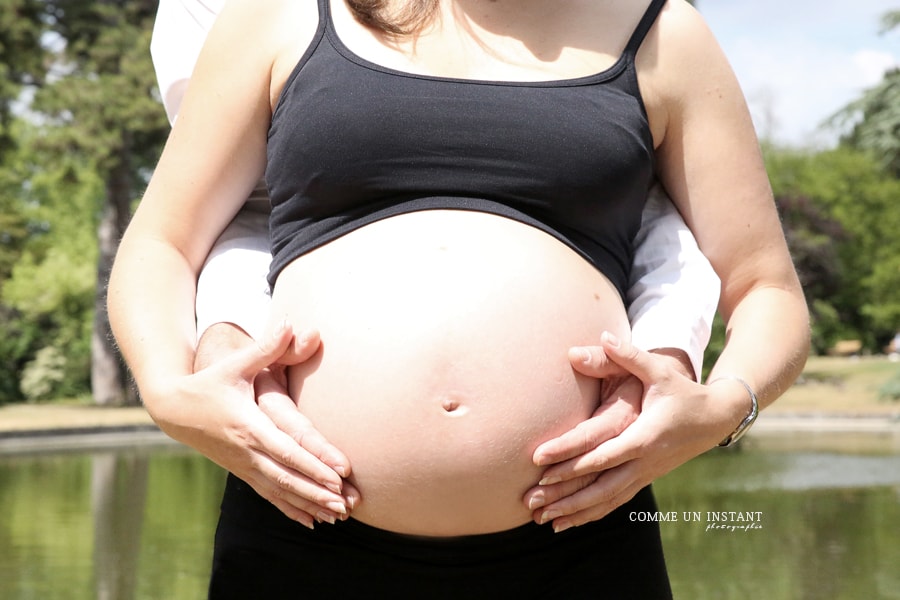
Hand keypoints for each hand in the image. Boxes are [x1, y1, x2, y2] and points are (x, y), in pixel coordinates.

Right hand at [153, 321, 356, 528]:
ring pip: (280, 491)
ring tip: (338, 518)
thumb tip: (290, 322)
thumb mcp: (236, 363)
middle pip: (287, 477)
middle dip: (318, 492)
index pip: (287, 450)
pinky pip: (269, 494)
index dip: (313, 465)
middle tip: (347, 505)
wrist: (173, 408)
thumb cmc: (209, 381)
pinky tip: (311, 522)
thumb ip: (266, 347)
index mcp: (249, 426)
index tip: (338, 477)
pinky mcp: (242, 471)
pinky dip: (290, 508)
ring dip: (309, 505)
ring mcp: (244, 465)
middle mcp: (247, 451)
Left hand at [524, 332, 735, 532]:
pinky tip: (567, 523)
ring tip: (543, 521)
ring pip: (606, 500)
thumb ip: (628, 356)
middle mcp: (643, 461)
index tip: (541, 464)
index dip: (571, 460)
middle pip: (599, 485)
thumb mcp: (658, 370)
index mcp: (644, 436)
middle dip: (564, 494)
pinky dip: (591, 514)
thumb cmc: (682, 391)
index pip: (602, 453)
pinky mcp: (644, 478)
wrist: (715, 418)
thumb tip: (602, 335)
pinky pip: (614, 502)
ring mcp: (645, 474)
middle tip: (531, 501)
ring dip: (574, 512)